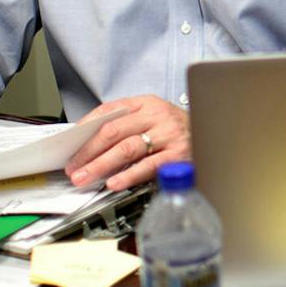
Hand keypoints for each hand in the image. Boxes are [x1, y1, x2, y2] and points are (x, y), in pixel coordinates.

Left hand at [67, 95, 189, 190]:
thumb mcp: (152, 118)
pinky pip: (148, 165)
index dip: (86, 128)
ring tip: (86, 177)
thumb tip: (89, 145)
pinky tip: (115, 183)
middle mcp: (157, 116)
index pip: (109, 111)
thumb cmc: (175, 130)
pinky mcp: (178, 154)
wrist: (214, 133)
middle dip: (88, 151)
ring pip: (127, 148)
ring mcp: (168, 134)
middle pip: (114, 131)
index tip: (70, 145)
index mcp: (146, 103)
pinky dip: (129, 175)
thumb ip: (125, 125)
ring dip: (101, 165)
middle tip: (73, 167)